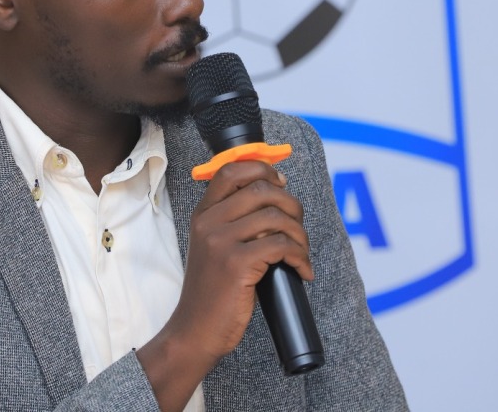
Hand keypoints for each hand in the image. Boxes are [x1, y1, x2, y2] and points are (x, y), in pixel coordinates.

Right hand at [137, 160, 311, 410]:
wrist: (195, 329)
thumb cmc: (212, 291)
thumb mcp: (212, 247)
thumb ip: (233, 221)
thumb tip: (274, 198)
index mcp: (202, 214)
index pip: (230, 170)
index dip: (261, 168)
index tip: (280, 182)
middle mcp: (209, 222)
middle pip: (261, 189)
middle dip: (291, 204)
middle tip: (298, 226)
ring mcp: (221, 242)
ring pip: (276, 218)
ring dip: (300, 234)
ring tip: (301, 252)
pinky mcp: (237, 264)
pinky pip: (282, 246)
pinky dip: (300, 256)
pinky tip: (302, 270)